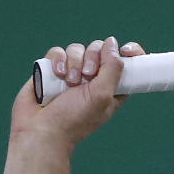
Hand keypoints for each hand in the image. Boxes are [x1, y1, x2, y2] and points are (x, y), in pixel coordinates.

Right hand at [9, 37, 145, 151]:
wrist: (41, 130)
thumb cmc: (75, 119)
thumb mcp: (102, 95)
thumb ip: (112, 68)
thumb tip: (112, 43)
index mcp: (112, 86)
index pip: (127, 63)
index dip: (131, 52)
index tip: (127, 49)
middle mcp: (93, 78)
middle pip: (99, 49)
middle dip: (93, 58)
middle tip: (86, 76)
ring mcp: (72, 72)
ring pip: (77, 48)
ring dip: (73, 62)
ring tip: (68, 82)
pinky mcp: (53, 69)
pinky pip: (57, 52)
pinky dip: (57, 60)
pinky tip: (56, 74)